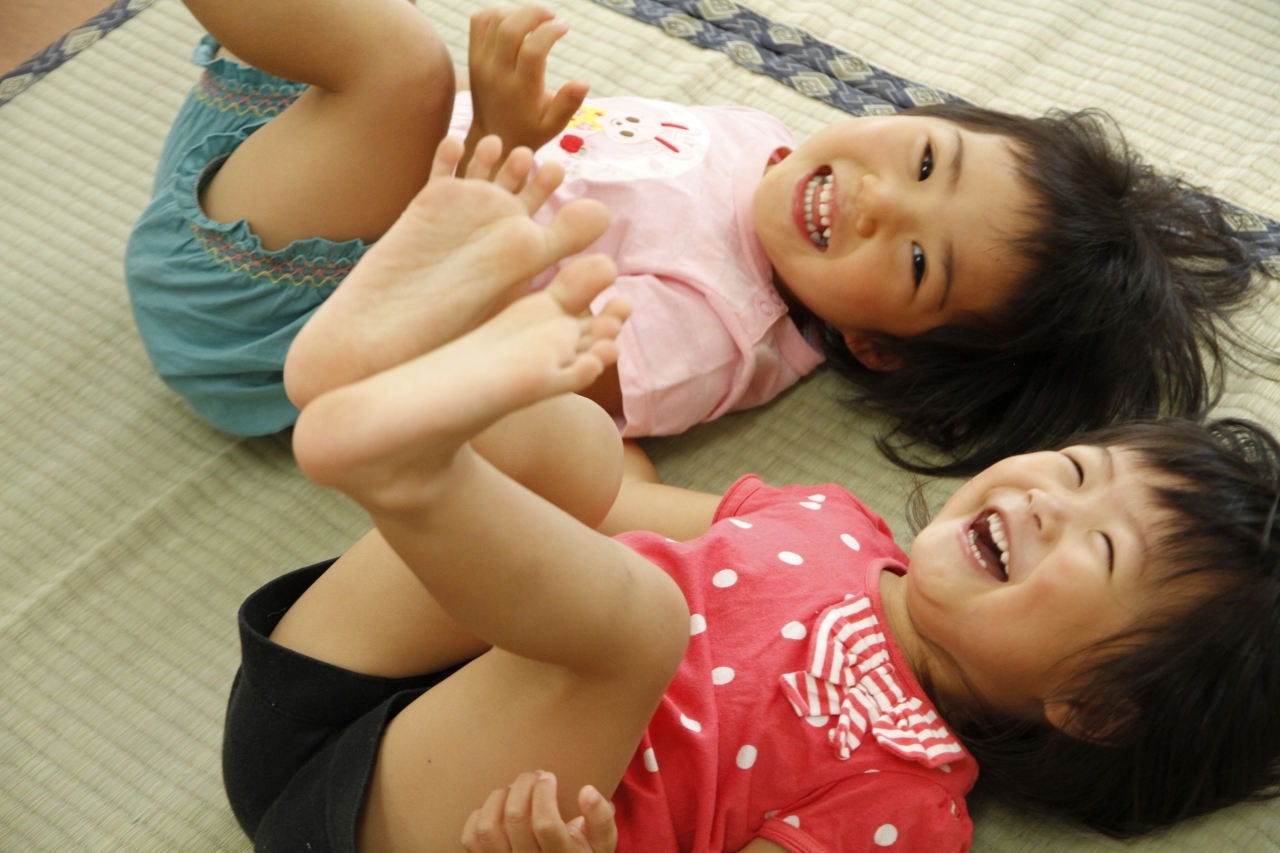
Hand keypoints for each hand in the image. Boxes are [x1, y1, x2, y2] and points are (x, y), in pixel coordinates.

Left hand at [462, 771, 617, 852]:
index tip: (549, 777)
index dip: (544, 793)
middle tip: (533, 775)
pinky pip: (470, 840)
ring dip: (498, 798)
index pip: (545, 823)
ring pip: (489, 828)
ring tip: (513, 790)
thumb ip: (600, 819)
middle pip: (516, 818)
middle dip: (523, 785)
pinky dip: (478, 816)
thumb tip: (587, 791)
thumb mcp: (602, 843)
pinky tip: (497, 808)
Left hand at [467, 6, 588, 158]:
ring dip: (518, 11)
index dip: (550, 31)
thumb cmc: (530, 130)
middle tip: (552, 15)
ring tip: (536, 19)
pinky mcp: (473, 56)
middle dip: (534, 12)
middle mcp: (497, 73)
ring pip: (494, 20)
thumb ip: (568, 104)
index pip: (533, 50)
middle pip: (510, 28)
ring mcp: (481, 63)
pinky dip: (497, 12)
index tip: (564, 27)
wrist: (492, 137)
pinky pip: (479, 21)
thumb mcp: (553, 126)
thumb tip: (584, 82)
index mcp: (521, 90)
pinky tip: (515, 21)